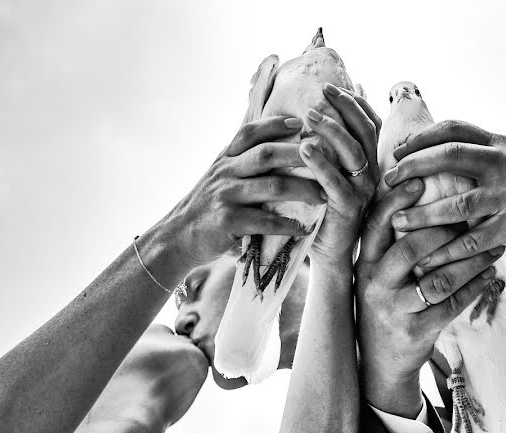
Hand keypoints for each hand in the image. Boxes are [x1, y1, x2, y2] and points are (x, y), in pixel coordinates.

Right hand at [163, 116, 323, 267]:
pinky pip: (265, 221)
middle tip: (327, 159)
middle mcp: (225, 172)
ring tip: (324, 195)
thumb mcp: (219, 177)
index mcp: (225, 158)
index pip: (250, 133)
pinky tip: (303, 228)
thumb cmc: (207, 207)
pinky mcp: (228, 221)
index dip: (275, 124)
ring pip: (272, 187)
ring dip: (302, 190)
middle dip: (300, 154)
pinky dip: (287, 224)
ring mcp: (226, 196)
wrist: (178, 237)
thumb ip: (241, 162)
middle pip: (267, 155)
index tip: (300, 122)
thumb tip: (273, 146)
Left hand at [299, 83, 379, 266]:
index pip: (370, 123)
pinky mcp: (349, 209)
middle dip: (345, 107)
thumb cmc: (323, 210)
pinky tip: (305, 148)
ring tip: (309, 114)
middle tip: (323, 90)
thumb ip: (328, 147)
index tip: (332, 87)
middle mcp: (372, 174)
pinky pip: (336, 182)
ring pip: (353, 152)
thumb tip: (318, 112)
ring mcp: (363, 191)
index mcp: (369, 163)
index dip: (356, 103)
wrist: (328, 253)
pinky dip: (321, 163)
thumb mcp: (329, 174)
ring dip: (332, 129)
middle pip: (365, 131)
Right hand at [355, 179, 502, 416]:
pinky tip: (490, 275)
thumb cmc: (386, 304)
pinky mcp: (415, 331)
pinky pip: (451, 305)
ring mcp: (394, 310)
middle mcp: (374, 284)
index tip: (420, 180)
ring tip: (493, 246)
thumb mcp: (376, 273)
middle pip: (408, 248)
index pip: (375, 225)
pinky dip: (474, 287)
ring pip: (436, 279)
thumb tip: (414, 195)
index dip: (396, 201)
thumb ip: (389, 242)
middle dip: (443, 229)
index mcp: (364, 264)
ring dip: (469, 260)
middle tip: (471, 214)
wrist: (381, 361)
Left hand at [383, 120, 505, 267]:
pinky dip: (447, 251)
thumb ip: (480, 158)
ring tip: (397, 222)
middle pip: (450, 156)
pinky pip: (472, 240)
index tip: (398, 150)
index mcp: (501, 144)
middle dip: (414, 167)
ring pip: (457, 203)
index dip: (422, 137)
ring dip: (422, 215)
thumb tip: (431, 154)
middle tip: (389, 181)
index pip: (455, 128)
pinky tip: (428, 259)